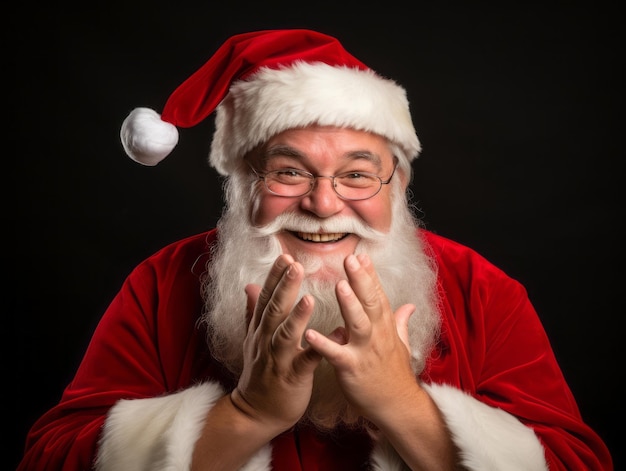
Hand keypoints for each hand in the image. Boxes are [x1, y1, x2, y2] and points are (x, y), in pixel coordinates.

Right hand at [231, 254, 322, 433]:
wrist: (256, 412)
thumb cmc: (260, 372)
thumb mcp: (252, 339)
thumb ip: (253, 312)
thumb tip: (250, 286)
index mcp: (261, 329)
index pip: (267, 297)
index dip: (275, 276)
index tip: (285, 256)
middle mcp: (266, 341)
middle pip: (274, 310)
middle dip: (284, 287)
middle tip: (295, 264)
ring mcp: (278, 360)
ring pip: (285, 335)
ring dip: (297, 317)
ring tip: (309, 298)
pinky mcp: (291, 378)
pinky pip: (305, 363)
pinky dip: (316, 350)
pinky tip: (331, 337)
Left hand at [304, 253, 418, 423]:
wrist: (397, 406)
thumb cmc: (394, 374)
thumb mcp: (401, 344)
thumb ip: (400, 322)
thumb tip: (409, 305)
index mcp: (385, 327)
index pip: (378, 295)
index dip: (370, 275)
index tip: (361, 255)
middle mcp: (377, 335)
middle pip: (370, 303)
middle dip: (361, 280)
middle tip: (350, 258)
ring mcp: (365, 352)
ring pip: (358, 324)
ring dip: (349, 305)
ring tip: (339, 285)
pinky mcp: (351, 369)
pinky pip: (335, 355)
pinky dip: (322, 344)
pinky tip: (308, 333)